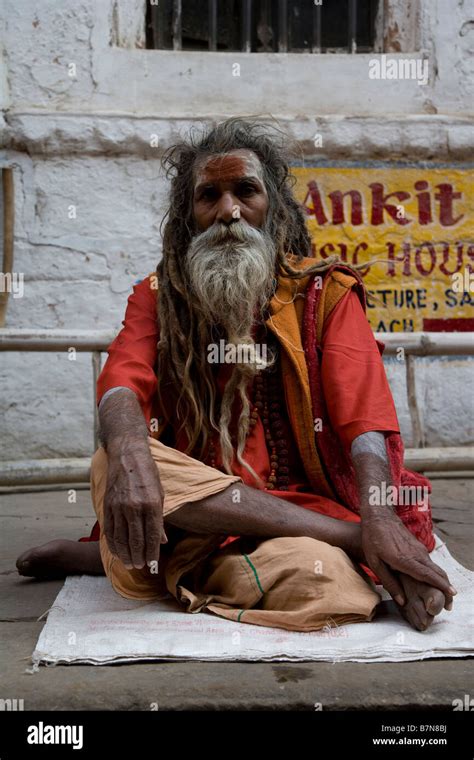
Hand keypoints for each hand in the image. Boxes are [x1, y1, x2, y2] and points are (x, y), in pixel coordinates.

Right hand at [103, 438, 167, 570]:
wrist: (127, 456)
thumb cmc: (148, 474)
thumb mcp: (160, 494)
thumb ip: (160, 520)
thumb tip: (163, 542)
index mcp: (152, 504)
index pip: (152, 536)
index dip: (152, 553)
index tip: (153, 564)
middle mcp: (134, 507)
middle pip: (135, 540)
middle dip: (139, 557)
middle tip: (140, 567)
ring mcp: (119, 507)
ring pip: (121, 538)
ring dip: (125, 554)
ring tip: (130, 563)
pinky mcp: (107, 505)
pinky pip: (109, 530)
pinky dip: (113, 544)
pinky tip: (117, 551)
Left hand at [361, 511, 456, 608]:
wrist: (379, 516)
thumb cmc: (373, 539)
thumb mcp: (375, 563)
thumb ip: (389, 582)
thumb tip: (402, 601)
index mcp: (405, 560)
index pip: (427, 574)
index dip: (440, 585)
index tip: (452, 593)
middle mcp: (416, 554)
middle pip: (436, 572)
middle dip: (446, 586)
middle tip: (450, 601)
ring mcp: (418, 548)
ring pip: (434, 566)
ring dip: (440, 579)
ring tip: (443, 594)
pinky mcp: (418, 546)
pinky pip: (428, 561)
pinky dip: (433, 572)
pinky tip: (431, 580)